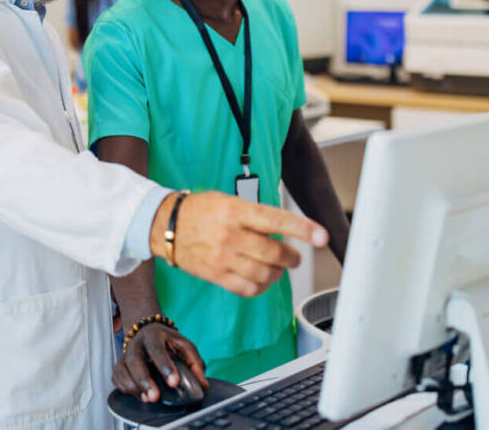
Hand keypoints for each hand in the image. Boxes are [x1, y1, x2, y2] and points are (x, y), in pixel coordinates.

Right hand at [112, 323, 207, 402]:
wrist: (148, 330)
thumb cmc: (167, 340)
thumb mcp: (184, 345)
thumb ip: (195, 363)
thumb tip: (203, 384)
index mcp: (154, 335)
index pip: (157, 349)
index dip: (165, 365)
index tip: (174, 382)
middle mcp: (137, 343)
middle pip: (134, 360)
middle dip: (144, 380)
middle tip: (155, 396)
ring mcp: (126, 353)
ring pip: (122, 369)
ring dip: (134, 386)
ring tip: (148, 398)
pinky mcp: (120, 364)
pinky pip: (116, 376)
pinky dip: (125, 387)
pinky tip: (138, 394)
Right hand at [150, 191, 327, 297]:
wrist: (166, 226)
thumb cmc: (201, 210)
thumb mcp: (229, 200)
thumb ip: (256, 214)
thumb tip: (287, 230)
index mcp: (236, 211)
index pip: (276, 220)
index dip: (303, 229)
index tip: (323, 236)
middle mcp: (230, 235)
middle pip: (274, 253)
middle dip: (292, 258)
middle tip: (295, 257)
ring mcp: (222, 258)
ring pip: (264, 274)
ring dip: (278, 273)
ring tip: (277, 268)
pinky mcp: (216, 275)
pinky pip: (248, 288)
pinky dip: (261, 286)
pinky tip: (262, 279)